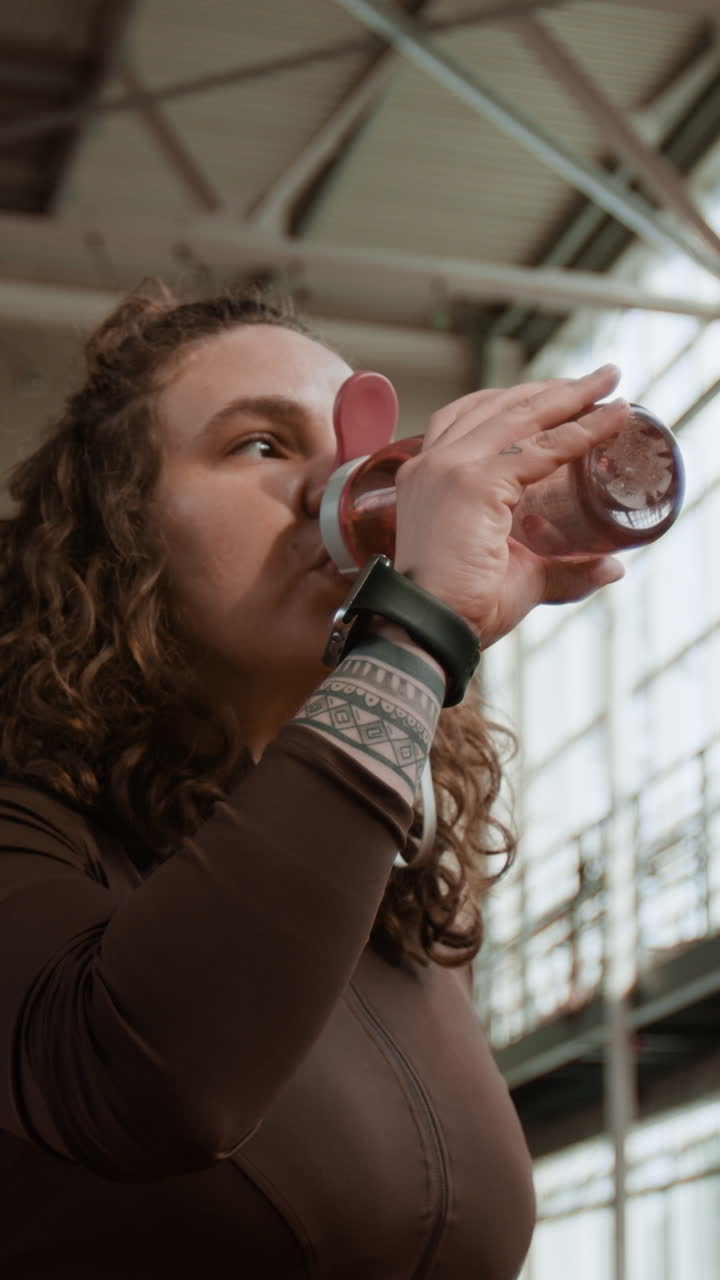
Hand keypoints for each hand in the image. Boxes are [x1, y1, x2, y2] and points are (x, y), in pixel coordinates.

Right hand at [392, 365, 628, 647]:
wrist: (428, 629)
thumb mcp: (518, 577)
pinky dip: (581, 431)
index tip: (562, 396)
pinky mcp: (473, 482)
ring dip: (570, 395)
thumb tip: (609, 568)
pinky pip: (540, 448)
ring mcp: (450, 468)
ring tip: (608, 381)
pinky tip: (610, 420)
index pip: (474, 419)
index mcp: (428, 476)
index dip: (520, 404)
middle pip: (497, 405)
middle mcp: (432, 463)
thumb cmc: (462, 608)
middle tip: (597, 378)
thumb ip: (560, 569)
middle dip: (551, 388)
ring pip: (520, 417)